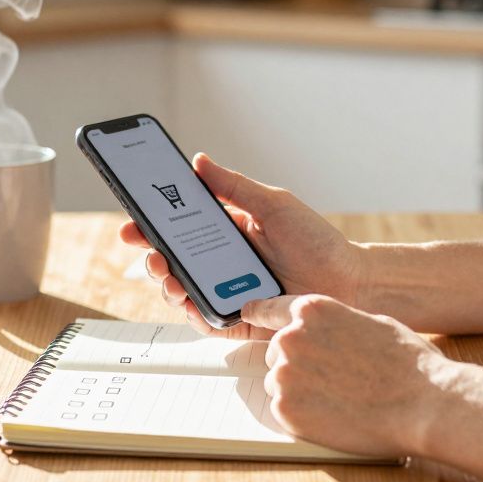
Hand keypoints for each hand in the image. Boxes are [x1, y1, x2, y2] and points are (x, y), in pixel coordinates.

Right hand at [119, 153, 364, 339]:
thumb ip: (234, 186)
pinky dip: (193, 313)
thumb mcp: (274, 205)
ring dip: (168, 284)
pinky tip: (189, 303)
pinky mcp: (239, 319)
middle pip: (174, 261)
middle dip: (153, 256)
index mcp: (227, 230)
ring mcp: (228, 290)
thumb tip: (199, 161)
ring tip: (169, 277)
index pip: (180, 226)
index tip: (133, 222)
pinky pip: (207, 319)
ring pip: (184, 291)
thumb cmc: (317, 241)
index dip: (152, 225)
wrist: (349, 282)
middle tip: (149, 253)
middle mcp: (222, 262)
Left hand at [241, 294, 450, 457]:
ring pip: (278, 383)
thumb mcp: (371, 323)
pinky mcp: (285, 410)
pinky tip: (335, 415)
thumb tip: (328, 334)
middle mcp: (291, 338)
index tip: (248, 313)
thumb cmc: (407, 362)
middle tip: (332, 379)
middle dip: (297, 364)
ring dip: (299, 391)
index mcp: (312, 311)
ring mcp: (284, 375)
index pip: (271, 309)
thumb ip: (337, 325)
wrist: (421, 403)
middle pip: (276, 351)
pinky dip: (302, 416)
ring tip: (338, 399)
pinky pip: (283, 411)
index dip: (262, 313)